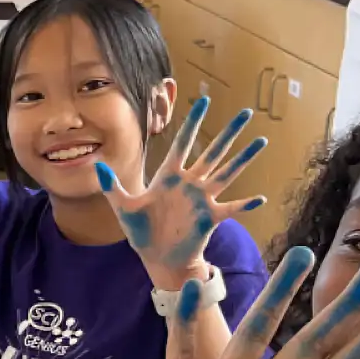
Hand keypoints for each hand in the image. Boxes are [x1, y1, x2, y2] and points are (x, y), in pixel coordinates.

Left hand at [96, 96, 267, 288]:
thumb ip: (113, 186)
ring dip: (244, 158)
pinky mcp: (211, 217)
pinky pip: (231, 208)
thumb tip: (98, 166)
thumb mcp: (123, 207)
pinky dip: (245, 204)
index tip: (204, 101)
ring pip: (227, 173)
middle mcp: (190, 183)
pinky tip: (260, 198)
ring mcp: (202, 199)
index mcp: (169, 176)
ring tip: (261, 140)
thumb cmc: (141, 231)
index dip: (193, 122)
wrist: (157, 257)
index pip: (184, 143)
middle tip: (247, 112)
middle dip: (229, 132)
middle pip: (213, 152)